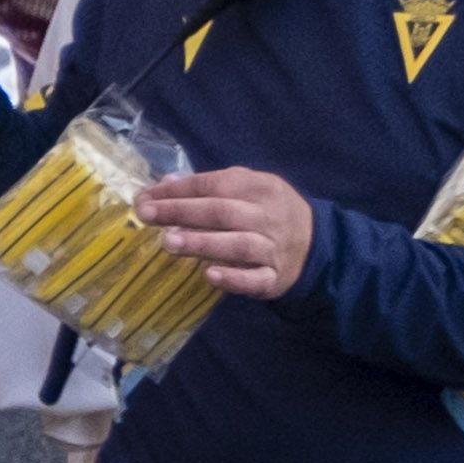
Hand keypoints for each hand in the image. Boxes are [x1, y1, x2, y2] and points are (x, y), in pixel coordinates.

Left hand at [134, 165, 322, 298]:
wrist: (318, 245)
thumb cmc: (270, 213)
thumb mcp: (249, 188)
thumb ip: (210, 185)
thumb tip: (166, 183)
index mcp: (260, 188)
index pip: (215, 184)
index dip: (179, 190)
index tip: (145, 197)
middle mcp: (267, 216)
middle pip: (222, 212)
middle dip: (181, 212)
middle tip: (146, 215)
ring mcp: (272, 249)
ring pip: (237, 245)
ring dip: (201, 243)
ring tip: (168, 242)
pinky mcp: (274, 278)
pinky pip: (255, 279)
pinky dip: (233, 278)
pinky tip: (210, 275)